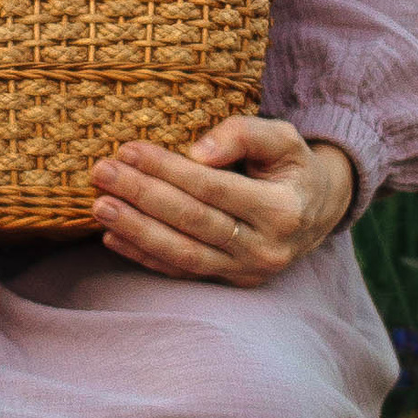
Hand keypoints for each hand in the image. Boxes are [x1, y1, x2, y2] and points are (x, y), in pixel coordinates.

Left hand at [92, 120, 355, 282]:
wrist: (317, 210)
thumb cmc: (292, 166)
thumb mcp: (283, 138)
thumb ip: (243, 134)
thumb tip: (199, 151)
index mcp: (282, 210)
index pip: (213, 188)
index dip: (168, 169)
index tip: (129, 149)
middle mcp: (267, 249)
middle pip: (192, 221)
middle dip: (142, 196)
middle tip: (102, 173)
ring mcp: (248, 272)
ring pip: (182, 254)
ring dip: (136, 230)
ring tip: (100, 206)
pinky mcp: (231, 283)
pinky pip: (182, 271)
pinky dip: (144, 256)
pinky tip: (113, 236)